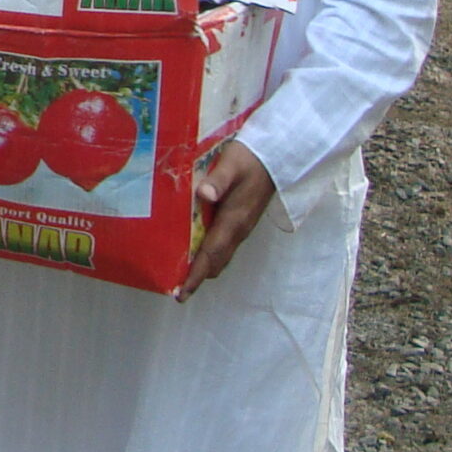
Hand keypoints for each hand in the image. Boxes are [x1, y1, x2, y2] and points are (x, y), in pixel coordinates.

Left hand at [181, 141, 274, 298]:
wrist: (275, 157)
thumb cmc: (249, 159)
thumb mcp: (231, 165)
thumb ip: (217, 181)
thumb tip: (203, 195)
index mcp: (233, 220)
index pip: (212, 254)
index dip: (196, 275)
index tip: (183, 293)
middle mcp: (238, 229)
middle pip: (216, 262)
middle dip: (197, 277)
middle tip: (176, 289)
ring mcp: (241, 227)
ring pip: (221, 255)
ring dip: (204, 268)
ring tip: (182, 276)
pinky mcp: (242, 221)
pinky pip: (224, 246)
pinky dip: (210, 256)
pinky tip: (194, 251)